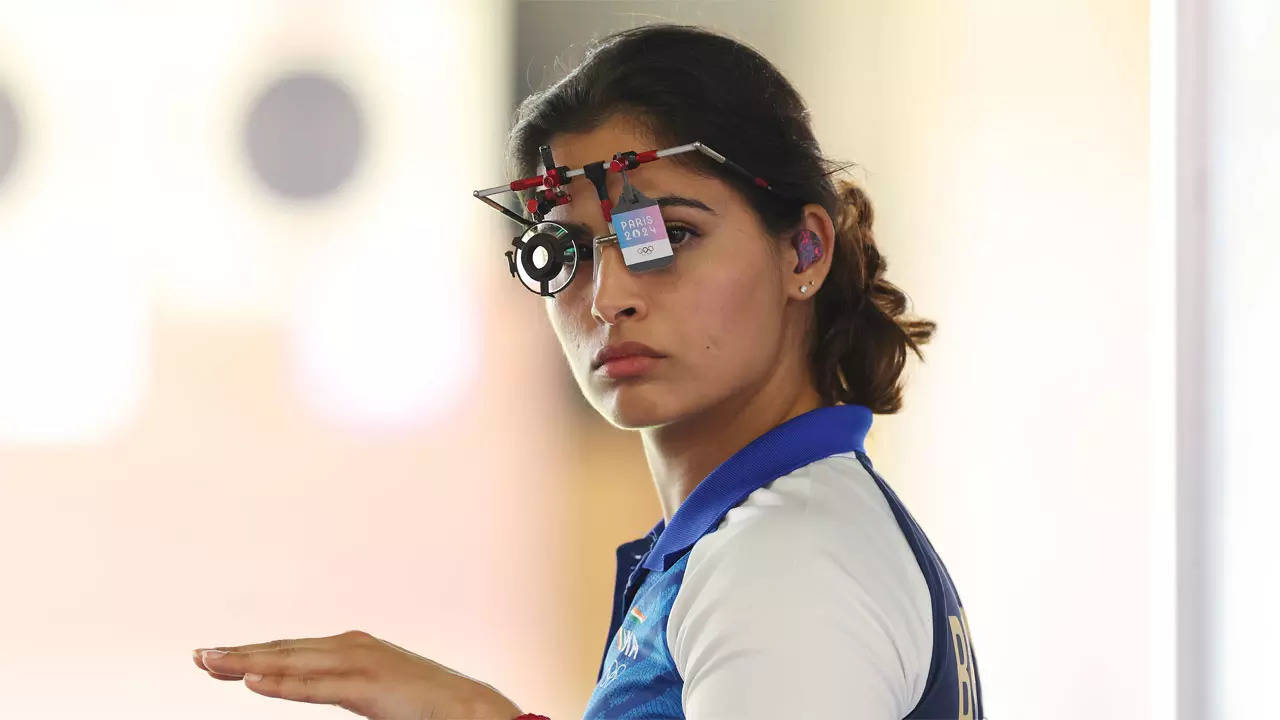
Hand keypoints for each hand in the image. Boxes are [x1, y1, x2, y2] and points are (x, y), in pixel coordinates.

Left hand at [192, 629, 522, 719]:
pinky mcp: (368, 685)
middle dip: (238, 653)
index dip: (250, 651)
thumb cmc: (425, 706)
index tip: (214, 657)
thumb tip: (316, 683)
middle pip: (283, 650)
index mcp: (353, 647)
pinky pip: (316, 686)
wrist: (471, 707)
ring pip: (291, 662)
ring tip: (210, 663)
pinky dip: (281, 682)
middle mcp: (352, 647)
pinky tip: (251, 682)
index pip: (290, 649)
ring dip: (247, 662)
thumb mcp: (374, 690)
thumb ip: (343, 684)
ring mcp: (361, 662)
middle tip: (198, 656)